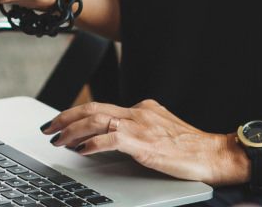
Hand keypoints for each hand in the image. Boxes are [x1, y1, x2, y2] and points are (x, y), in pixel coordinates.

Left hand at [41, 100, 243, 184]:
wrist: (213, 153)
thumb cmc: (191, 148)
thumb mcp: (162, 132)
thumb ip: (140, 130)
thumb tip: (116, 137)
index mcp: (142, 108)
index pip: (103, 107)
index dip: (78, 115)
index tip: (63, 123)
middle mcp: (138, 112)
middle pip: (93, 108)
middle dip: (66, 117)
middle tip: (48, 127)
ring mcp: (140, 125)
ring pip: (96, 120)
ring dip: (72, 130)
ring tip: (58, 140)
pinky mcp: (143, 143)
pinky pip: (110, 138)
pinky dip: (91, 143)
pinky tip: (81, 150)